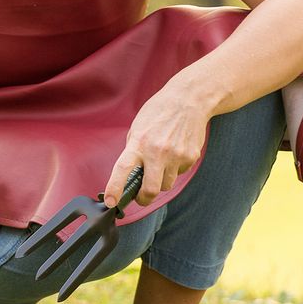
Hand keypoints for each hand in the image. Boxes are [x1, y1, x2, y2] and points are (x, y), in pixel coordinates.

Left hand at [104, 84, 212, 206]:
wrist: (188, 101)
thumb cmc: (159, 113)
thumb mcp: (138, 128)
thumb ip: (133, 151)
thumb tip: (130, 175)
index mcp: (139, 143)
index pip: (123, 170)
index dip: (115, 188)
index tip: (111, 202)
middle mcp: (157, 152)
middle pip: (151, 190)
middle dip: (144, 198)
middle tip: (141, 197)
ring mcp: (176, 156)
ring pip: (166, 185)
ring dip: (161, 181)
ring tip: (161, 163)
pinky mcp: (190, 157)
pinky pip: (179, 173)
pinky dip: (174, 169)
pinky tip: (175, 152)